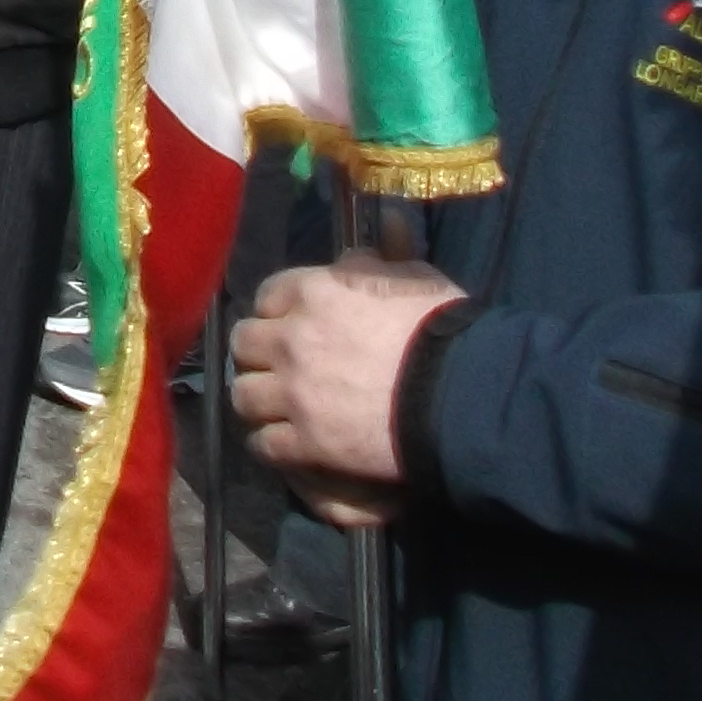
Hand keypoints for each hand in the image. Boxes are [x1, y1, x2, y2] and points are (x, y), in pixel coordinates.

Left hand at [228, 253, 460, 530]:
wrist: (459, 396)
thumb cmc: (440, 329)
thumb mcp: (413, 278)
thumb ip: (376, 262)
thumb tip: (354, 255)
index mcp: (314, 292)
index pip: (267, 294)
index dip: (277, 310)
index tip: (290, 323)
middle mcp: (292, 339)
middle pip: (244, 343)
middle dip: (258, 353)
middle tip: (278, 366)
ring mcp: (294, 393)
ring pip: (242, 395)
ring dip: (258, 400)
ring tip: (276, 408)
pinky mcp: (306, 442)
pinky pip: (264, 445)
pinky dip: (272, 445)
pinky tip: (287, 444)